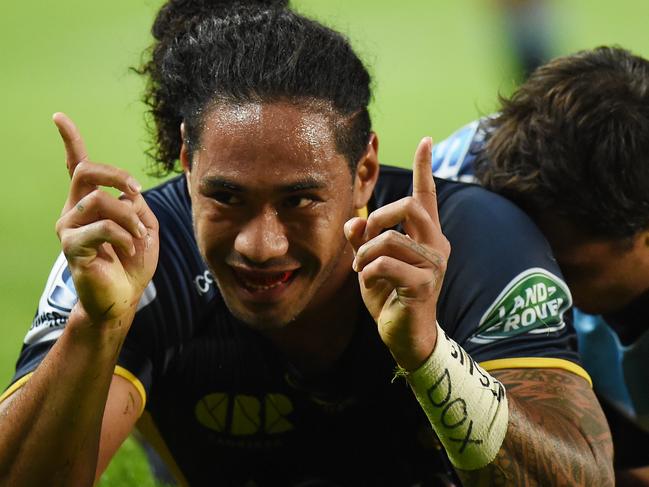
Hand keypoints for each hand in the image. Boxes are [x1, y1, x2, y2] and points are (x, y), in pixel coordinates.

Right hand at [53, 112, 158, 327]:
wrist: (124, 296)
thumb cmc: (134, 261)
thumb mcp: (146, 226)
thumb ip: (138, 204)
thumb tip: (128, 191)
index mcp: (90, 202)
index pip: (76, 166)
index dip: (70, 141)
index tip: (59, 117)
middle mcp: (74, 210)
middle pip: (85, 171)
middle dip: (117, 175)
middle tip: (137, 191)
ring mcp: (69, 228)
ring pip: (100, 200)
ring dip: (130, 217)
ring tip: (139, 237)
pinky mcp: (72, 247)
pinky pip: (103, 228)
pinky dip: (125, 236)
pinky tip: (130, 250)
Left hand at [344, 137, 449, 370]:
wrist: (404, 335)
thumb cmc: (390, 295)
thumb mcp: (370, 263)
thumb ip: (362, 240)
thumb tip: (353, 222)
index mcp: (426, 236)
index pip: (427, 196)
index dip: (424, 168)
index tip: (425, 140)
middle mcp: (436, 245)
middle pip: (410, 206)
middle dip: (378, 217)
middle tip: (363, 238)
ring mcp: (433, 264)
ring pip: (391, 237)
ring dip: (366, 252)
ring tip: (360, 268)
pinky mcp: (424, 284)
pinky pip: (385, 263)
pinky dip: (367, 270)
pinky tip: (366, 281)